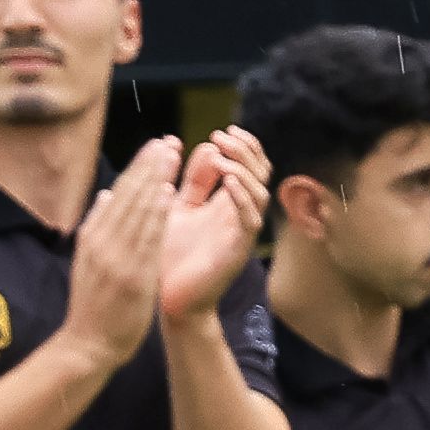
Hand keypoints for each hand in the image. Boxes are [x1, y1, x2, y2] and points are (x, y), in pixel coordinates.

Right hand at [63, 137, 189, 358]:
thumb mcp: (90, 260)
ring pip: (136, 211)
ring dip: (155, 180)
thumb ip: (99, 226)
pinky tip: (166, 194)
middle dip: (149, 166)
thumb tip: (105, 194)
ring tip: (171, 155)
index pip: (119, 194)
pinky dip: (154, 214)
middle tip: (169, 140)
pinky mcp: (130, 275)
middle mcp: (102, 241)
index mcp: (93, 236)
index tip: (156, 146)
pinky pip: (145, 239)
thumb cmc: (94, 305)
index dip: (139, 168)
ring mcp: (115, 258)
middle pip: (128, 195)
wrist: (87, 344)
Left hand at [158, 129, 271, 312]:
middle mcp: (239, 215)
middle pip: (261, 174)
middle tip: (223, 136)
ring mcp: (241, 232)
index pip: (250, 167)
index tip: (222, 131)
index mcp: (227, 203)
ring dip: (243, 170)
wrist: (168, 298)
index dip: (243, 146)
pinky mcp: (238, 250)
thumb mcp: (177, 208)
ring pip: (260, 193)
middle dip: (245, 151)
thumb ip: (193, 180)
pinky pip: (251, 219)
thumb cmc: (169, 256)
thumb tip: (206, 146)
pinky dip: (243, 197)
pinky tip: (228, 181)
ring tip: (223, 157)